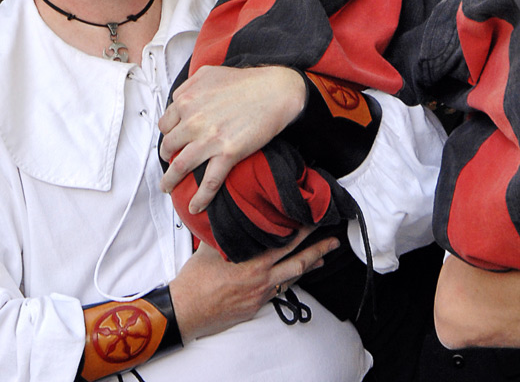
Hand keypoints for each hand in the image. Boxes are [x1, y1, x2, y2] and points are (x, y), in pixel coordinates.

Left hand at [159, 65, 307, 214]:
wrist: (275, 91)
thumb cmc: (244, 81)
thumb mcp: (208, 74)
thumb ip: (188, 86)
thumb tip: (177, 101)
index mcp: (187, 100)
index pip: (165, 124)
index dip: (167, 135)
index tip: (171, 142)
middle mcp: (193, 120)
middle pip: (168, 146)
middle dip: (166, 157)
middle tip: (169, 163)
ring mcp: (210, 138)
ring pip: (180, 166)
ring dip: (170, 181)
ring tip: (167, 187)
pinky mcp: (228, 153)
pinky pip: (209, 181)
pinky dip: (200, 198)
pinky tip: (196, 206)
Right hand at [170, 228, 338, 340]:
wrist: (186, 311)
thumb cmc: (196, 279)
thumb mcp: (211, 246)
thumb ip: (227, 229)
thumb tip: (233, 208)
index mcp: (253, 262)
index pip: (285, 242)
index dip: (302, 230)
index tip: (313, 218)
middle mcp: (261, 280)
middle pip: (297, 261)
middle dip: (317, 249)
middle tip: (333, 238)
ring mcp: (260, 295)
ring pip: (291, 278)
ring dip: (309, 266)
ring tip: (324, 257)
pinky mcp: (255, 307)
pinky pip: (279, 290)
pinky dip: (290, 279)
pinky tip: (296, 275)